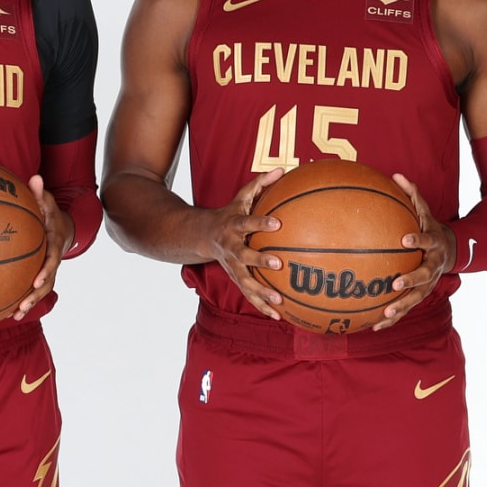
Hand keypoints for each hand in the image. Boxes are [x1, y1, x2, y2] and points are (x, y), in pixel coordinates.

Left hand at [14, 174, 76, 318]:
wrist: (62, 228)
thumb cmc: (49, 213)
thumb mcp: (47, 201)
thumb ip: (40, 192)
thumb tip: (35, 177)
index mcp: (54, 244)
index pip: (52, 259)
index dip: (46, 271)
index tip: (37, 280)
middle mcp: (53, 260)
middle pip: (47, 281)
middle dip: (35, 296)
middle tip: (22, 306)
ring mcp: (48, 270)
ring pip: (41, 290)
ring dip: (29, 303)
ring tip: (15, 316)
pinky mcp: (40, 275)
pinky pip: (32, 290)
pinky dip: (22, 300)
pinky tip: (7, 312)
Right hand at [201, 169, 284, 319]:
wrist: (203, 237)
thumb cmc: (230, 215)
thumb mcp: (240, 198)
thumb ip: (259, 185)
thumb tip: (283, 170)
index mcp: (233, 227)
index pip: (246, 223)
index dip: (260, 222)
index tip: (277, 223)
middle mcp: (231, 249)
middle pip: (244, 256)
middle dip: (260, 261)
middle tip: (279, 264)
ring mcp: (232, 267)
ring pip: (245, 282)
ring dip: (261, 293)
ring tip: (278, 301)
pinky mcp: (235, 280)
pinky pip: (249, 295)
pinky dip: (262, 306)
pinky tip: (279, 316)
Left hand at [380, 173, 456, 325]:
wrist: (450, 250)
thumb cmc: (429, 227)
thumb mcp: (425, 211)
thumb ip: (412, 195)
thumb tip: (396, 174)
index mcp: (434, 243)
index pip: (428, 240)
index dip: (418, 239)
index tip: (405, 239)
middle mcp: (434, 265)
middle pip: (425, 275)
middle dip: (412, 280)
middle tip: (396, 283)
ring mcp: (429, 283)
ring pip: (416, 298)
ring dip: (401, 307)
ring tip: (385, 313)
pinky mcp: (421, 295)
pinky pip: (406, 309)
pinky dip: (392, 318)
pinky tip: (374, 326)